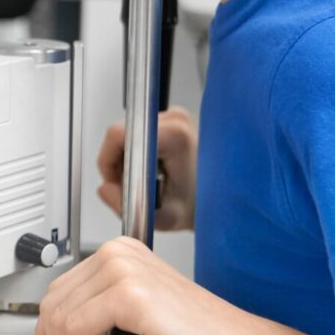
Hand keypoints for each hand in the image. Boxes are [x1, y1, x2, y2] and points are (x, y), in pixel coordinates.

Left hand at [35, 236, 279, 334]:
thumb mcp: (140, 313)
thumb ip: (105, 308)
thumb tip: (62, 327)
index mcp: (121, 252)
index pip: (58, 288)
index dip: (51, 331)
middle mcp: (119, 254)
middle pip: (53, 303)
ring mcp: (124, 271)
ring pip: (60, 319)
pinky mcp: (131, 296)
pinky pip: (76, 330)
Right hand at [96, 107, 196, 231]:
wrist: (230, 201)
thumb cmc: (205, 207)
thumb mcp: (164, 217)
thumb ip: (126, 206)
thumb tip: (104, 189)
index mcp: (174, 136)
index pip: (118, 134)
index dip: (108, 160)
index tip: (117, 181)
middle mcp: (177, 119)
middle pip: (123, 133)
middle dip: (118, 163)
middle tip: (132, 186)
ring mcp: (178, 117)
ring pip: (131, 133)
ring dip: (129, 159)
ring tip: (147, 181)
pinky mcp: (177, 120)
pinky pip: (143, 133)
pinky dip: (141, 153)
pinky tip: (156, 171)